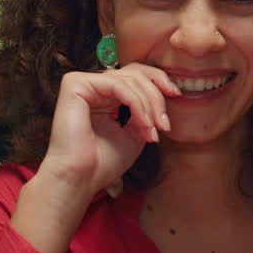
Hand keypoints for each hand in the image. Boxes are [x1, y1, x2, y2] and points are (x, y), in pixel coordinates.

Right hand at [38, 63, 178, 199]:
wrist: (80, 179)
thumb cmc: (102, 163)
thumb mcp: (135, 133)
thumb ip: (146, 111)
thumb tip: (164, 95)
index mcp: (104, 96)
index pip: (134, 75)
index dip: (158, 82)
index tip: (177, 96)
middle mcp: (92, 86)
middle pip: (135, 73)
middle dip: (156, 96)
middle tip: (164, 124)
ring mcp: (82, 83)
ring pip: (129, 78)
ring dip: (148, 105)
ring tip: (152, 131)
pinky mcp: (75, 84)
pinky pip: (118, 85)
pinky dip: (137, 104)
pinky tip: (143, 124)